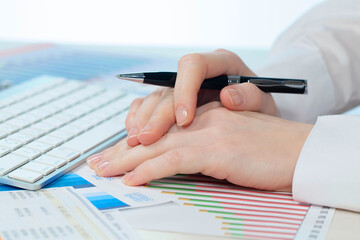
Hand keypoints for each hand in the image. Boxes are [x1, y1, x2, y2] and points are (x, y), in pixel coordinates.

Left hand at [87, 103, 310, 190]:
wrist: (298, 150)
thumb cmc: (266, 150)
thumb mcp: (228, 142)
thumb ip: (202, 145)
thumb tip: (175, 161)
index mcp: (203, 114)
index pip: (161, 126)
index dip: (135, 141)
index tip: (115, 154)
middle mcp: (201, 119)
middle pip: (153, 133)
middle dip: (121, 150)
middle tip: (97, 162)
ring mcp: (207, 132)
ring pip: (157, 145)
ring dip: (126, 159)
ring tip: (103, 171)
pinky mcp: (216, 149)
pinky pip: (174, 159)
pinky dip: (150, 170)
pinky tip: (132, 179)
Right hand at [125, 49, 278, 146]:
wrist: (254, 118)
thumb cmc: (259, 110)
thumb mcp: (264, 105)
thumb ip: (251, 98)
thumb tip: (228, 96)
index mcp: (220, 63)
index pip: (193, 66)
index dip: (184, 91)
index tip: (184, 121)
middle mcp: (197, 73)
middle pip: (168, 86)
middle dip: (156, 114)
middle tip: (147, 139)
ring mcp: (181, 86)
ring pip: (154, 97)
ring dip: (142, 120)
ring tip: (135, 142)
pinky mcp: (171, 100)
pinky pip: (147, 105)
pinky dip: (138, 120)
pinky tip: (134, 136)